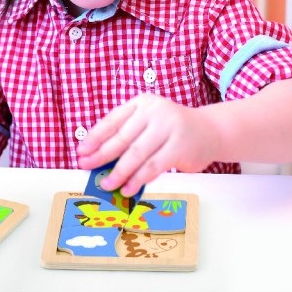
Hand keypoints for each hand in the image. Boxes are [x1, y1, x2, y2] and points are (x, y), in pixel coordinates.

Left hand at [76, 93, 219, 193]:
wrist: (210, 131)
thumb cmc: (171, 129)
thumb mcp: (148, 123)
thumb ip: (127, 135)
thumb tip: (98, 158)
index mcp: (141, 103)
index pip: (112, 121)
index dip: (94, 137)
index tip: (81, 151)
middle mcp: (153, 111)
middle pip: (121, 138)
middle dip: (101, 155)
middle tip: (86, 167)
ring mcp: (168, 127)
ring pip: (136, 154)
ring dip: (118, 172)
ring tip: (107, 184)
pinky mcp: (179, 146)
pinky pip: (152, 166)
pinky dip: (138, 179)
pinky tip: (128, 188)